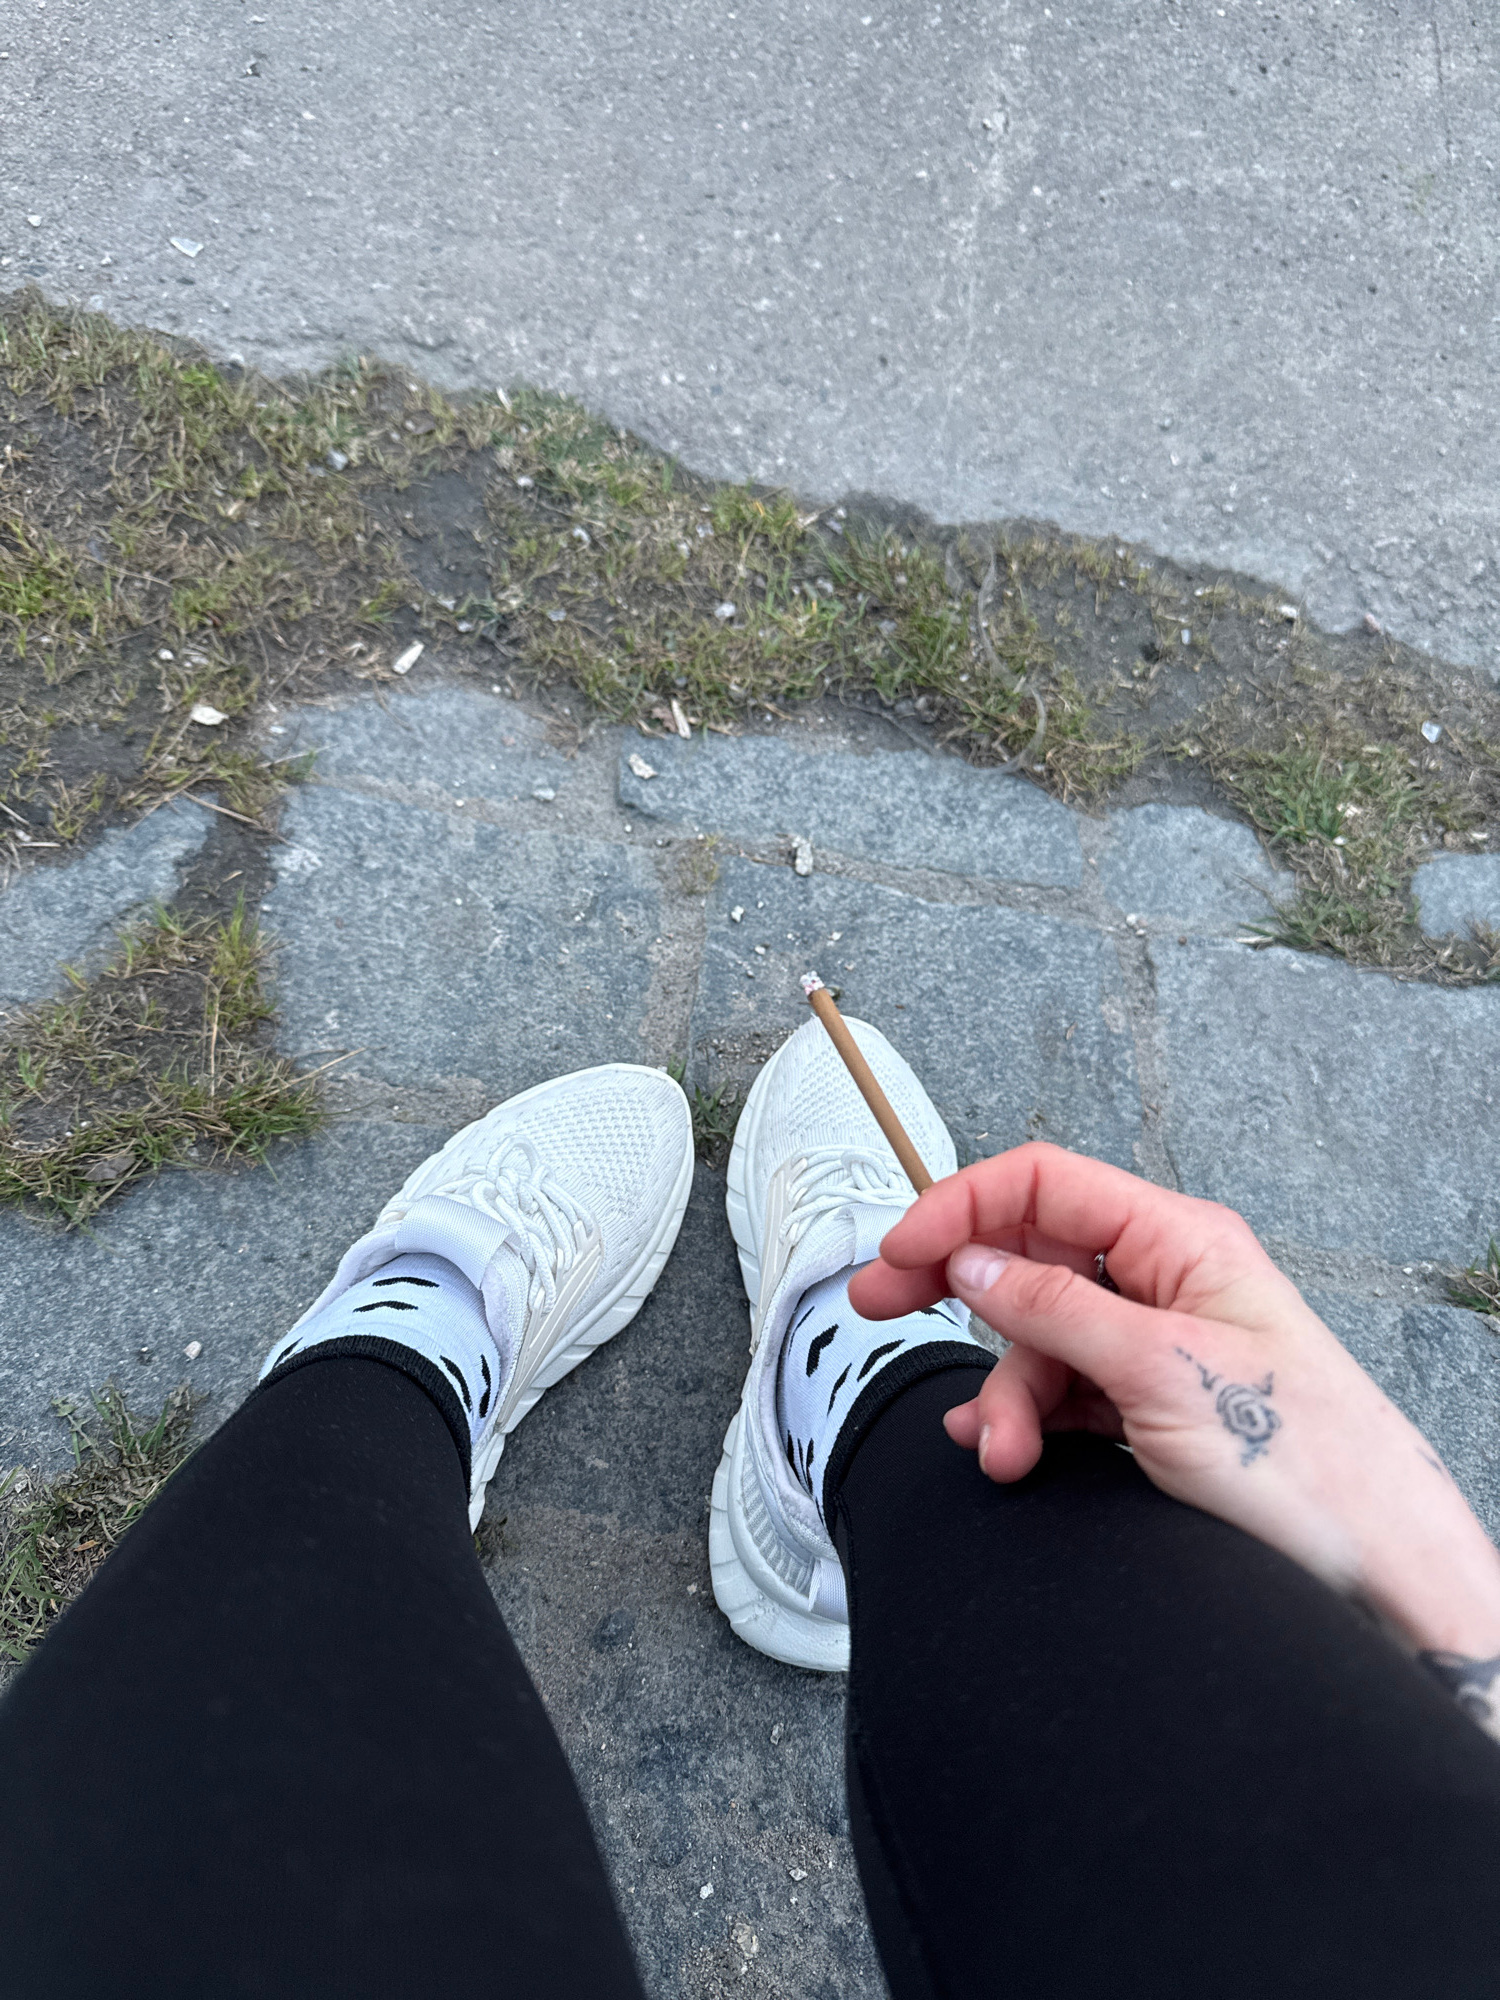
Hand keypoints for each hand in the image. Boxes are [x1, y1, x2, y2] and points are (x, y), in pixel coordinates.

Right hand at [849, 1142, 1499, 1672]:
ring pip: (1037, 1341)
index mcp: (1181, 1242)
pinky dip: (1023, 1420)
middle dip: (955, 1285)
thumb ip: (1057, 1309)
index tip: (902, 1249)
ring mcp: (1155, 1348)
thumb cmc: (1310, 1466)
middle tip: (880, 1303)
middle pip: (1030, 1258)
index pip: (1046, 1186)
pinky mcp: (1149, 1410)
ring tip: (1002, 1451)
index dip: (963, 1207)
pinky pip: (1060, 1394)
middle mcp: (1165, 1283)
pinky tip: (1005, 1449)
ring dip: (1004, 1394)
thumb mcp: (1161, 1373)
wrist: (1375, 1573)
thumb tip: (972, 1264)